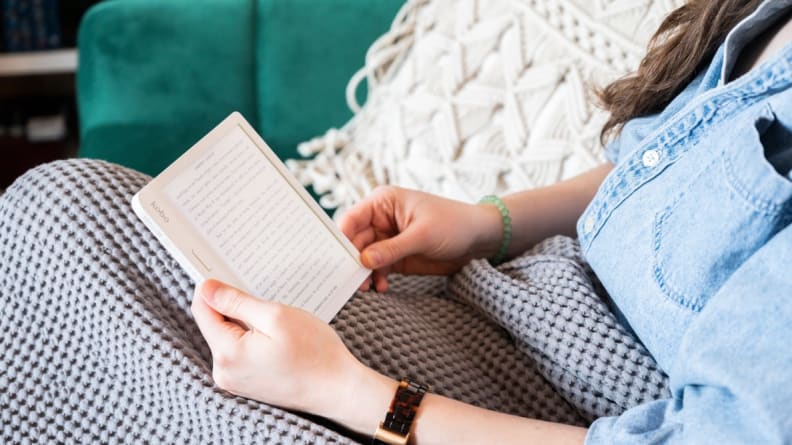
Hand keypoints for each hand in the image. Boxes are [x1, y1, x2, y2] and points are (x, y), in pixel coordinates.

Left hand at [190, 279, 391, 424]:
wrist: (338, 390)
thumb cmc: (314, 353)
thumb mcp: (276, 316)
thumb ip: (236, 301)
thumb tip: (206, 288)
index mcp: (227, 353)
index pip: (202, 310)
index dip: (213, 288)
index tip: (228, 273)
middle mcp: (224, 371)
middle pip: (214, 324)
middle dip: (234, 306)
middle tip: (263, 299)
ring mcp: (234, 381)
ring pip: (228, 337)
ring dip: (245, 323)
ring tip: (275, 321)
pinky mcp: (247, 384)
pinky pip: (239, 351)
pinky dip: (252, 338)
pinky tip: (276, 337)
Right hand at [338, 186, 500, 291]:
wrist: (478, 239)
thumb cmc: (453, 224)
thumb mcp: (421, 235)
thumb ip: (391, 249)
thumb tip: (362, 261)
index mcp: (382, 202)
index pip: (351, 219)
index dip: (341, 239)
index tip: (336, 260)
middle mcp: (380, 219)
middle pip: (354, 241)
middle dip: (351, 261)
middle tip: (349, 281)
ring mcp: (387, 238)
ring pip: (363, 257)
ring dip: (363, 274)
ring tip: (367, 289)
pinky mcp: (395, 256)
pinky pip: (377, 268)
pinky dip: (377, 279)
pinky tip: (382, 288)